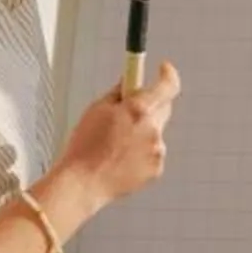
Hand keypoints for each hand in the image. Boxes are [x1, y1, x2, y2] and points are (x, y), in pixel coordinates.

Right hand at [53, 60, 181, 210]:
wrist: (83, 183)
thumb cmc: (84, 148)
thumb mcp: (96, 109)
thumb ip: (118, 93)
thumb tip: (127, 84)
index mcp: (138, 110)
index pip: (167, 85)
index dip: (168, 74)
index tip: (164, 70)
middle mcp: (153, 129)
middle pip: (164, 107)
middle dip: (150, 105)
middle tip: (129, 112)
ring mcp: (157, 150)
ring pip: (156, 132)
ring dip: (143, 132)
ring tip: (116, 144)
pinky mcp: (157, 168)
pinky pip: (153, 153)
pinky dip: (142, 153)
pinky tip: (121, 159)